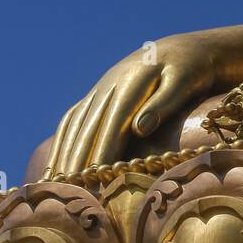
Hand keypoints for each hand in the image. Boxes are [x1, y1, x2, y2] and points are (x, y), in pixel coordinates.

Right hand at [45, 34, 216, 176]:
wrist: (182, 49)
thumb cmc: (190, 69)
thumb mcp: (184, 81)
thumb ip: (163, 103)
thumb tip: (139, 127)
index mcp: (132, 83)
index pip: (113, 124)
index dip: (101, 152)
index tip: (94, 179)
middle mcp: (109, 86)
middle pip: (88, 128)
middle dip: (77, 161)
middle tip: (68, 193)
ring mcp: (100, 90)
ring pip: (75, 126)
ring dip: (63, 155)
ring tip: (54, 187)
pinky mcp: (97, 95)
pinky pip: (72, 121)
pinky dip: (60, 144)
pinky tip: (53, 166)